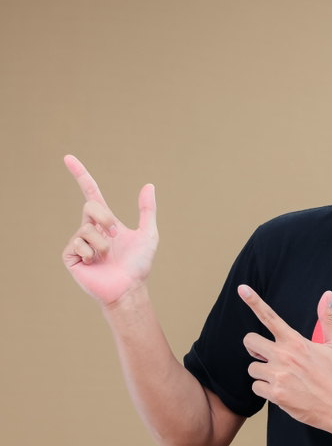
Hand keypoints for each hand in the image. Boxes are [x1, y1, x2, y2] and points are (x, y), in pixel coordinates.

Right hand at [62, 155, 158, 305]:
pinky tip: (96, 263)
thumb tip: (149, 185)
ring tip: (108, 256)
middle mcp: (90, 229)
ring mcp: (79, 242)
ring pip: (87, 229)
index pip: (91, 193)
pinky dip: (92, 253)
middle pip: (90, 206)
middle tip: (116, 234)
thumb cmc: (138, 265)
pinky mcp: (71, 256)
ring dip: (103, 243)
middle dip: (105, 219)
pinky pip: (78, 244)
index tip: (68, 157)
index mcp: (106, 222)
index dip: (80, 175)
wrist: (129, 288)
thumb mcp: (148, 234)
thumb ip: (147, 210)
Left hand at [239, 286, 331, 431]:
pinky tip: (282, 391)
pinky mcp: (275, 394)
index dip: (254, 302)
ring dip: (263, 373)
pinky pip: (256, 387)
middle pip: (249, 341)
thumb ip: (327, 319)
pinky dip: (265, 390)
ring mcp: (278, 375)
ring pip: (252, 368)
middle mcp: (284, 356)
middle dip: (255, 348)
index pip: (270, 317)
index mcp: (296, 342)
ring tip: (283, 378)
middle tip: (267, 356)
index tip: (243, 289)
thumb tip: (327, 295)